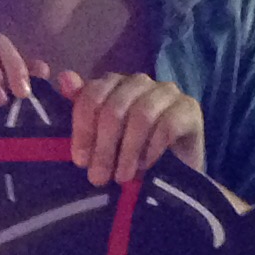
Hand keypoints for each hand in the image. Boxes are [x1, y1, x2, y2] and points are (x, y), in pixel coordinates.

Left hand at [57, 69, 206, 185]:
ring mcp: (167, 92)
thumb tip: (64, 77)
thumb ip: (83, 108)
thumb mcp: (101, 137)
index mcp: (114, 84)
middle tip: (99, 176)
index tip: (81, 161)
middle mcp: (140, 82)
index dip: (84, 130)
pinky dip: (152, 149)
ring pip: (141, 115)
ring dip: (128, 151)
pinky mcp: (190, 109)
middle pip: (114, 108)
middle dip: (104, 147)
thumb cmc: (131, 154)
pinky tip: (145, 166)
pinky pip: (167, 124)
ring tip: (122, 176)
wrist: (175, 174)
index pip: (92, 96)